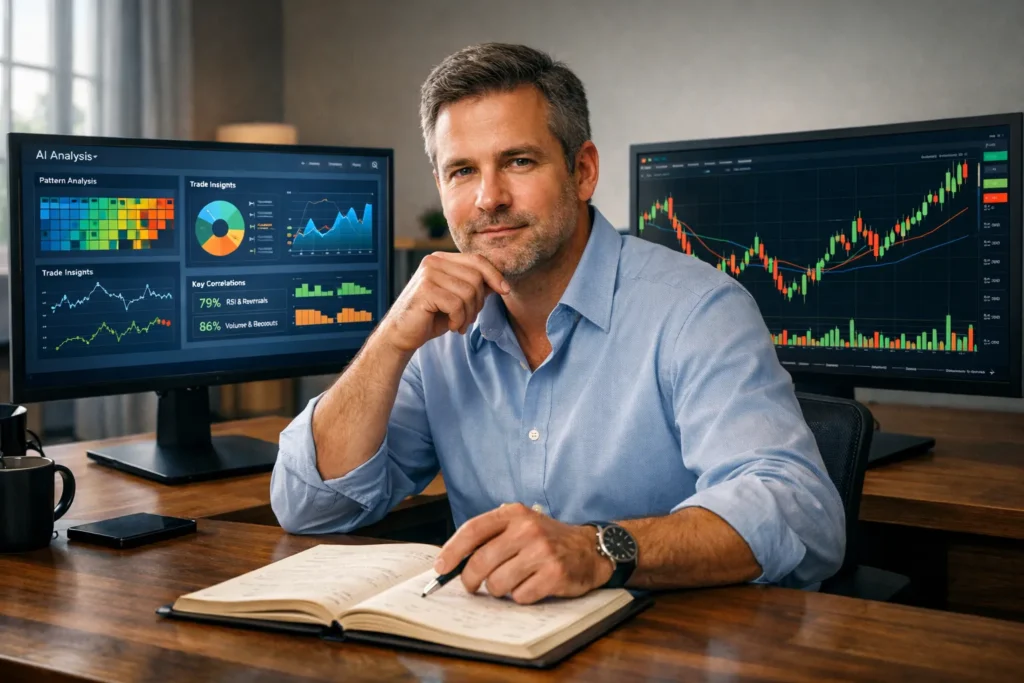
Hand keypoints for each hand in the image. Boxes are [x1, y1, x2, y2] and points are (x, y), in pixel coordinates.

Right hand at [379, 252, 509, 353]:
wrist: (401, 334)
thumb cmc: (431, 317)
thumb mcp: (457, 299)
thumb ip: (474, 287)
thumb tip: (501, 282)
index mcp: (441, 259)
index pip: (477, 260)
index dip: (494, 275)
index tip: (505, 290)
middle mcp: (433, 261)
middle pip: (476, 277)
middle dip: (478, 302)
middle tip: (468, 318)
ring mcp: (428, 274)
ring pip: (468, 292)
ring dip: (468, 314)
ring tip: (459, 323)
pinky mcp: (425, 290)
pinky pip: (457, 304)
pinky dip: (458, 319)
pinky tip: (451, 325)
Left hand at [433, 503, 613, 604]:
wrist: (589, 549)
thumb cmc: (547, 540)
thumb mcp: (521, 525)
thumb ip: (492, 536)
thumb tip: (453, 560)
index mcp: (514, 514)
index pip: (473, 530)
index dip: (452, 550)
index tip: (440, 567)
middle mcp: (527, 529)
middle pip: (480, 561)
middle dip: (470, 580)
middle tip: (472, 586)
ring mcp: (542, 552)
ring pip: (497, 583)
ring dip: (498, 590)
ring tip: (510, 582)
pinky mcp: (554, 574)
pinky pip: (520, 596)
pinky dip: (520, 597)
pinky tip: (530, 587)